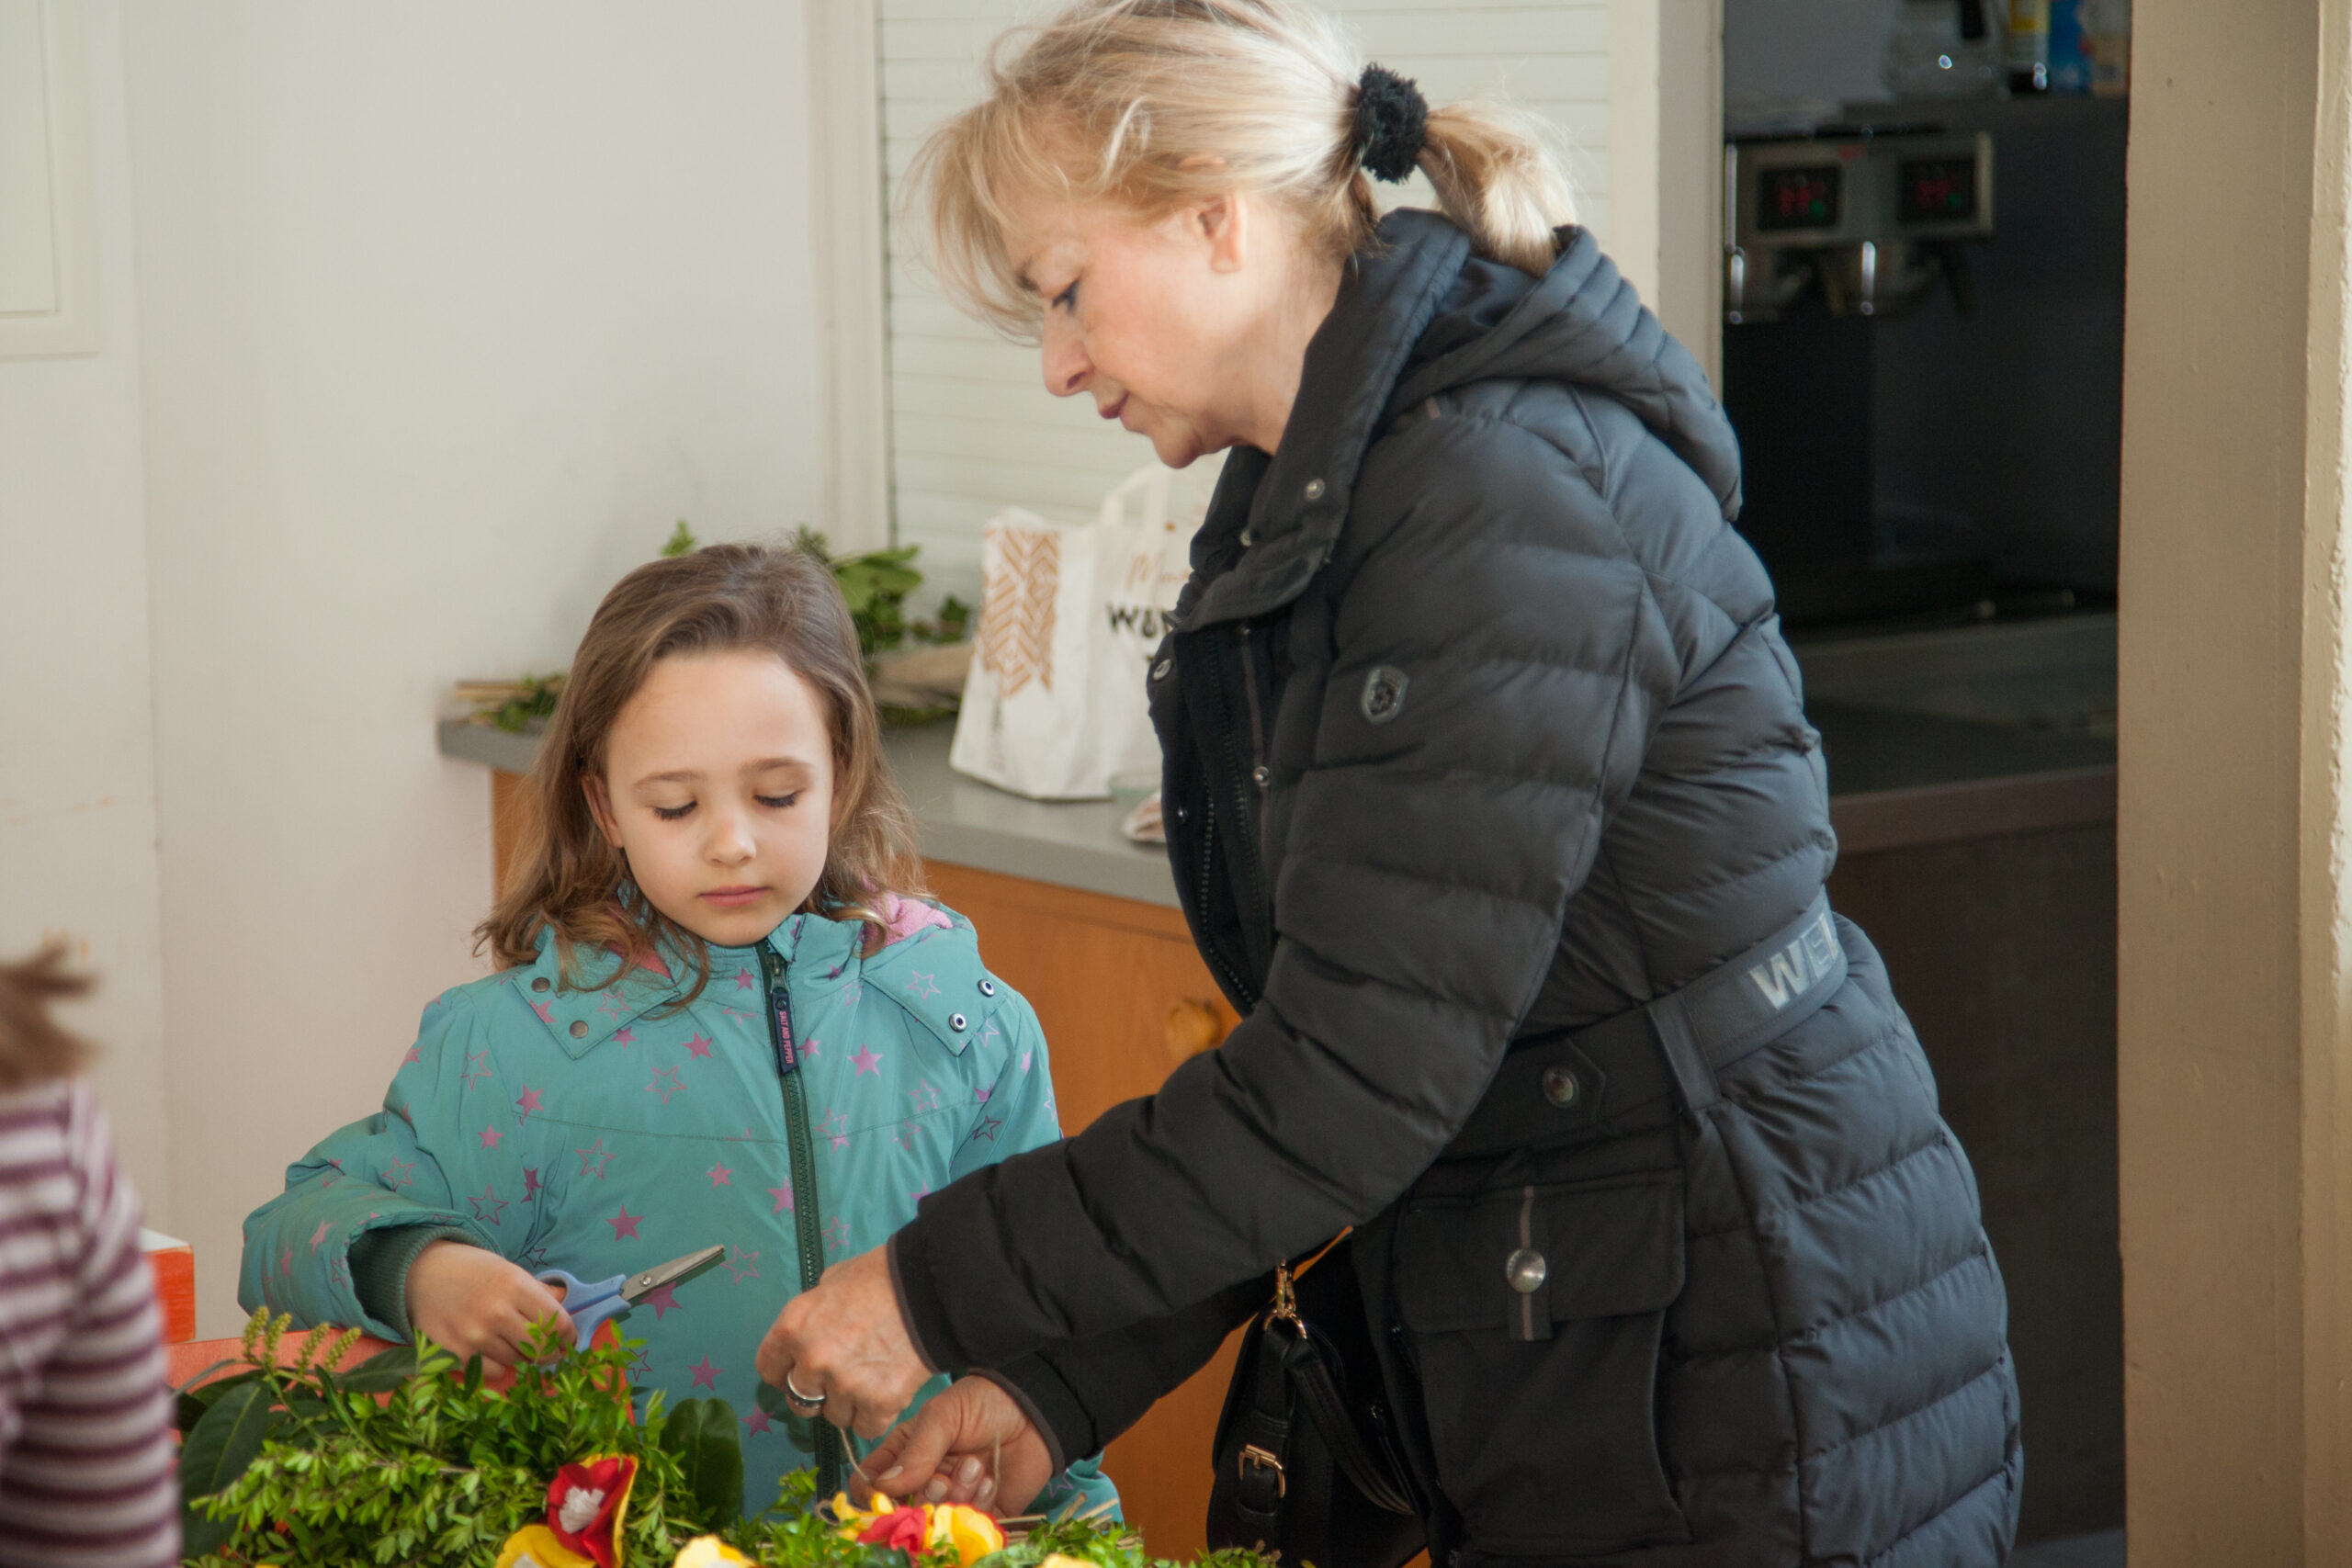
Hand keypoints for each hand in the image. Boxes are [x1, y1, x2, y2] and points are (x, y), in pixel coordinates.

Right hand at [405, 1240, 574, 1370]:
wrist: (421, 1273)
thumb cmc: (472, 1270)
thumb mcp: (510, 1270)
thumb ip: (539, 1290)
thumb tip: (566, 1303)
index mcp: (515, 1286)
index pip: (558, 1323)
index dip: (568, 1335)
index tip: (567, 1339)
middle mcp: (496, 1312)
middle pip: (541, 1348)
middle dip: (550, 1352)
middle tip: (548, 1351)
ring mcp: (474, 1336)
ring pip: (516, 1361)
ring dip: (519, 1355)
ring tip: (507, 1339)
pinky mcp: (454, 1354)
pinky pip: (491, 1372)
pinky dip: (495, 1364)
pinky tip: (487, 1348)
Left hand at [755, 1244, 930, 1438]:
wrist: (931, 1288)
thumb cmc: (879, 1278)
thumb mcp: (832, 1283)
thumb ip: (813, 1315)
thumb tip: (808, 1334)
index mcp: (794, 1327)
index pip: (769, 1369)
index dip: (784, 1370)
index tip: (799, 1370)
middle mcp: (813, 1360)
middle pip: (799, 1400)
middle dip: (816, 1392)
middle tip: (839, 1377)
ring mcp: (846, 1385)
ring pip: (834, 1416)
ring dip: (848, 1404)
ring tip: (870, 1378)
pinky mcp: (879, 1403)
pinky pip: (866, 1427)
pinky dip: (875, 1415)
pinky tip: (886, 1392)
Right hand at [862, 1376, 1053, 1515]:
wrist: (1034, 1410)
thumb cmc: (983, 1402)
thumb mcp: (943, 1416)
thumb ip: (915, 1451)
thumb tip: (884, 1487)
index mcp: (904, 1454)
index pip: (870, 1485)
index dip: (873, 1496)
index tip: (889, 1495)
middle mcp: (924, 1481)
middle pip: (905, 1511)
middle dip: (927, 1496)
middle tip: (944, 1476)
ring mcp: (952, 1499)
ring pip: (938, 1521)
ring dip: (958, 1497)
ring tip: (977, 1467)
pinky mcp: (982, 1513)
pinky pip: (970, 1527)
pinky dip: (979, 1506)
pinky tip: (990, 1479)